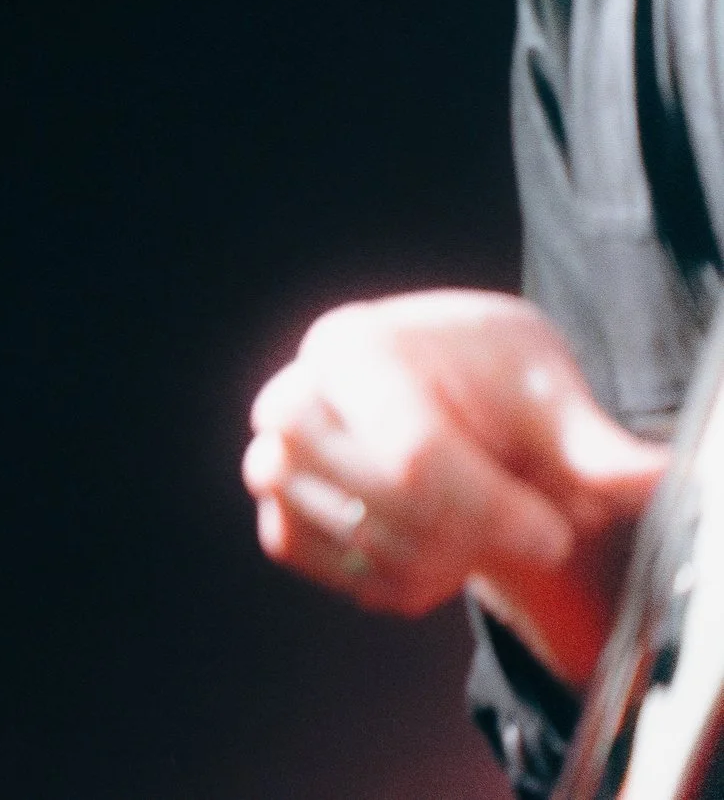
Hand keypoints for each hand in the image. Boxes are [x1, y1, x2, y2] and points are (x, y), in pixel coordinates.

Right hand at [242, 289, 667, 684]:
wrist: (435, 391)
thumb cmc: (488, 383)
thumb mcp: (546, 394)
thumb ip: (594, 445)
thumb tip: (658, 481)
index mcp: (350, 348)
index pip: (413, 454)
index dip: (494, 511)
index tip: (555, 533)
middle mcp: (293, 402)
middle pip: (393, 508)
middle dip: (480, 534)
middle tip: (533, 525)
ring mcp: (273, 464)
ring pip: (376, 551)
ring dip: (453, 559)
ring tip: (483, 525)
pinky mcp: (278, 521)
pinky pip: (355, 582)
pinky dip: (411, 582)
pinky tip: (441, 544)